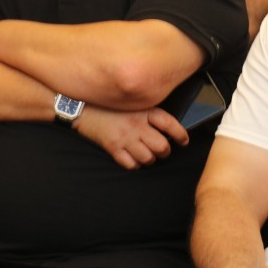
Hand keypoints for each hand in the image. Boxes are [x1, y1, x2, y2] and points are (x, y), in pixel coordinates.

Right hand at [73, 106, 187, 169]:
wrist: (83, 106)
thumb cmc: (110, 104)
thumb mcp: (132, 102)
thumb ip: (148, 112)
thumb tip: (165, 127)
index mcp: (145, 110)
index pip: (170, 124)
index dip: (180, 135)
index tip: (184, 141)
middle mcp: (137, 125)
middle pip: (162, 146)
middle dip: (165, 152)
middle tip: (163, 151)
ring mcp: (125, 138)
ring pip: (148, 158)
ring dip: (150, 159)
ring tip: (148, 156)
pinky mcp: (113, 148)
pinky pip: (131, 164)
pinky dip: (135, 165)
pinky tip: (133, 159)